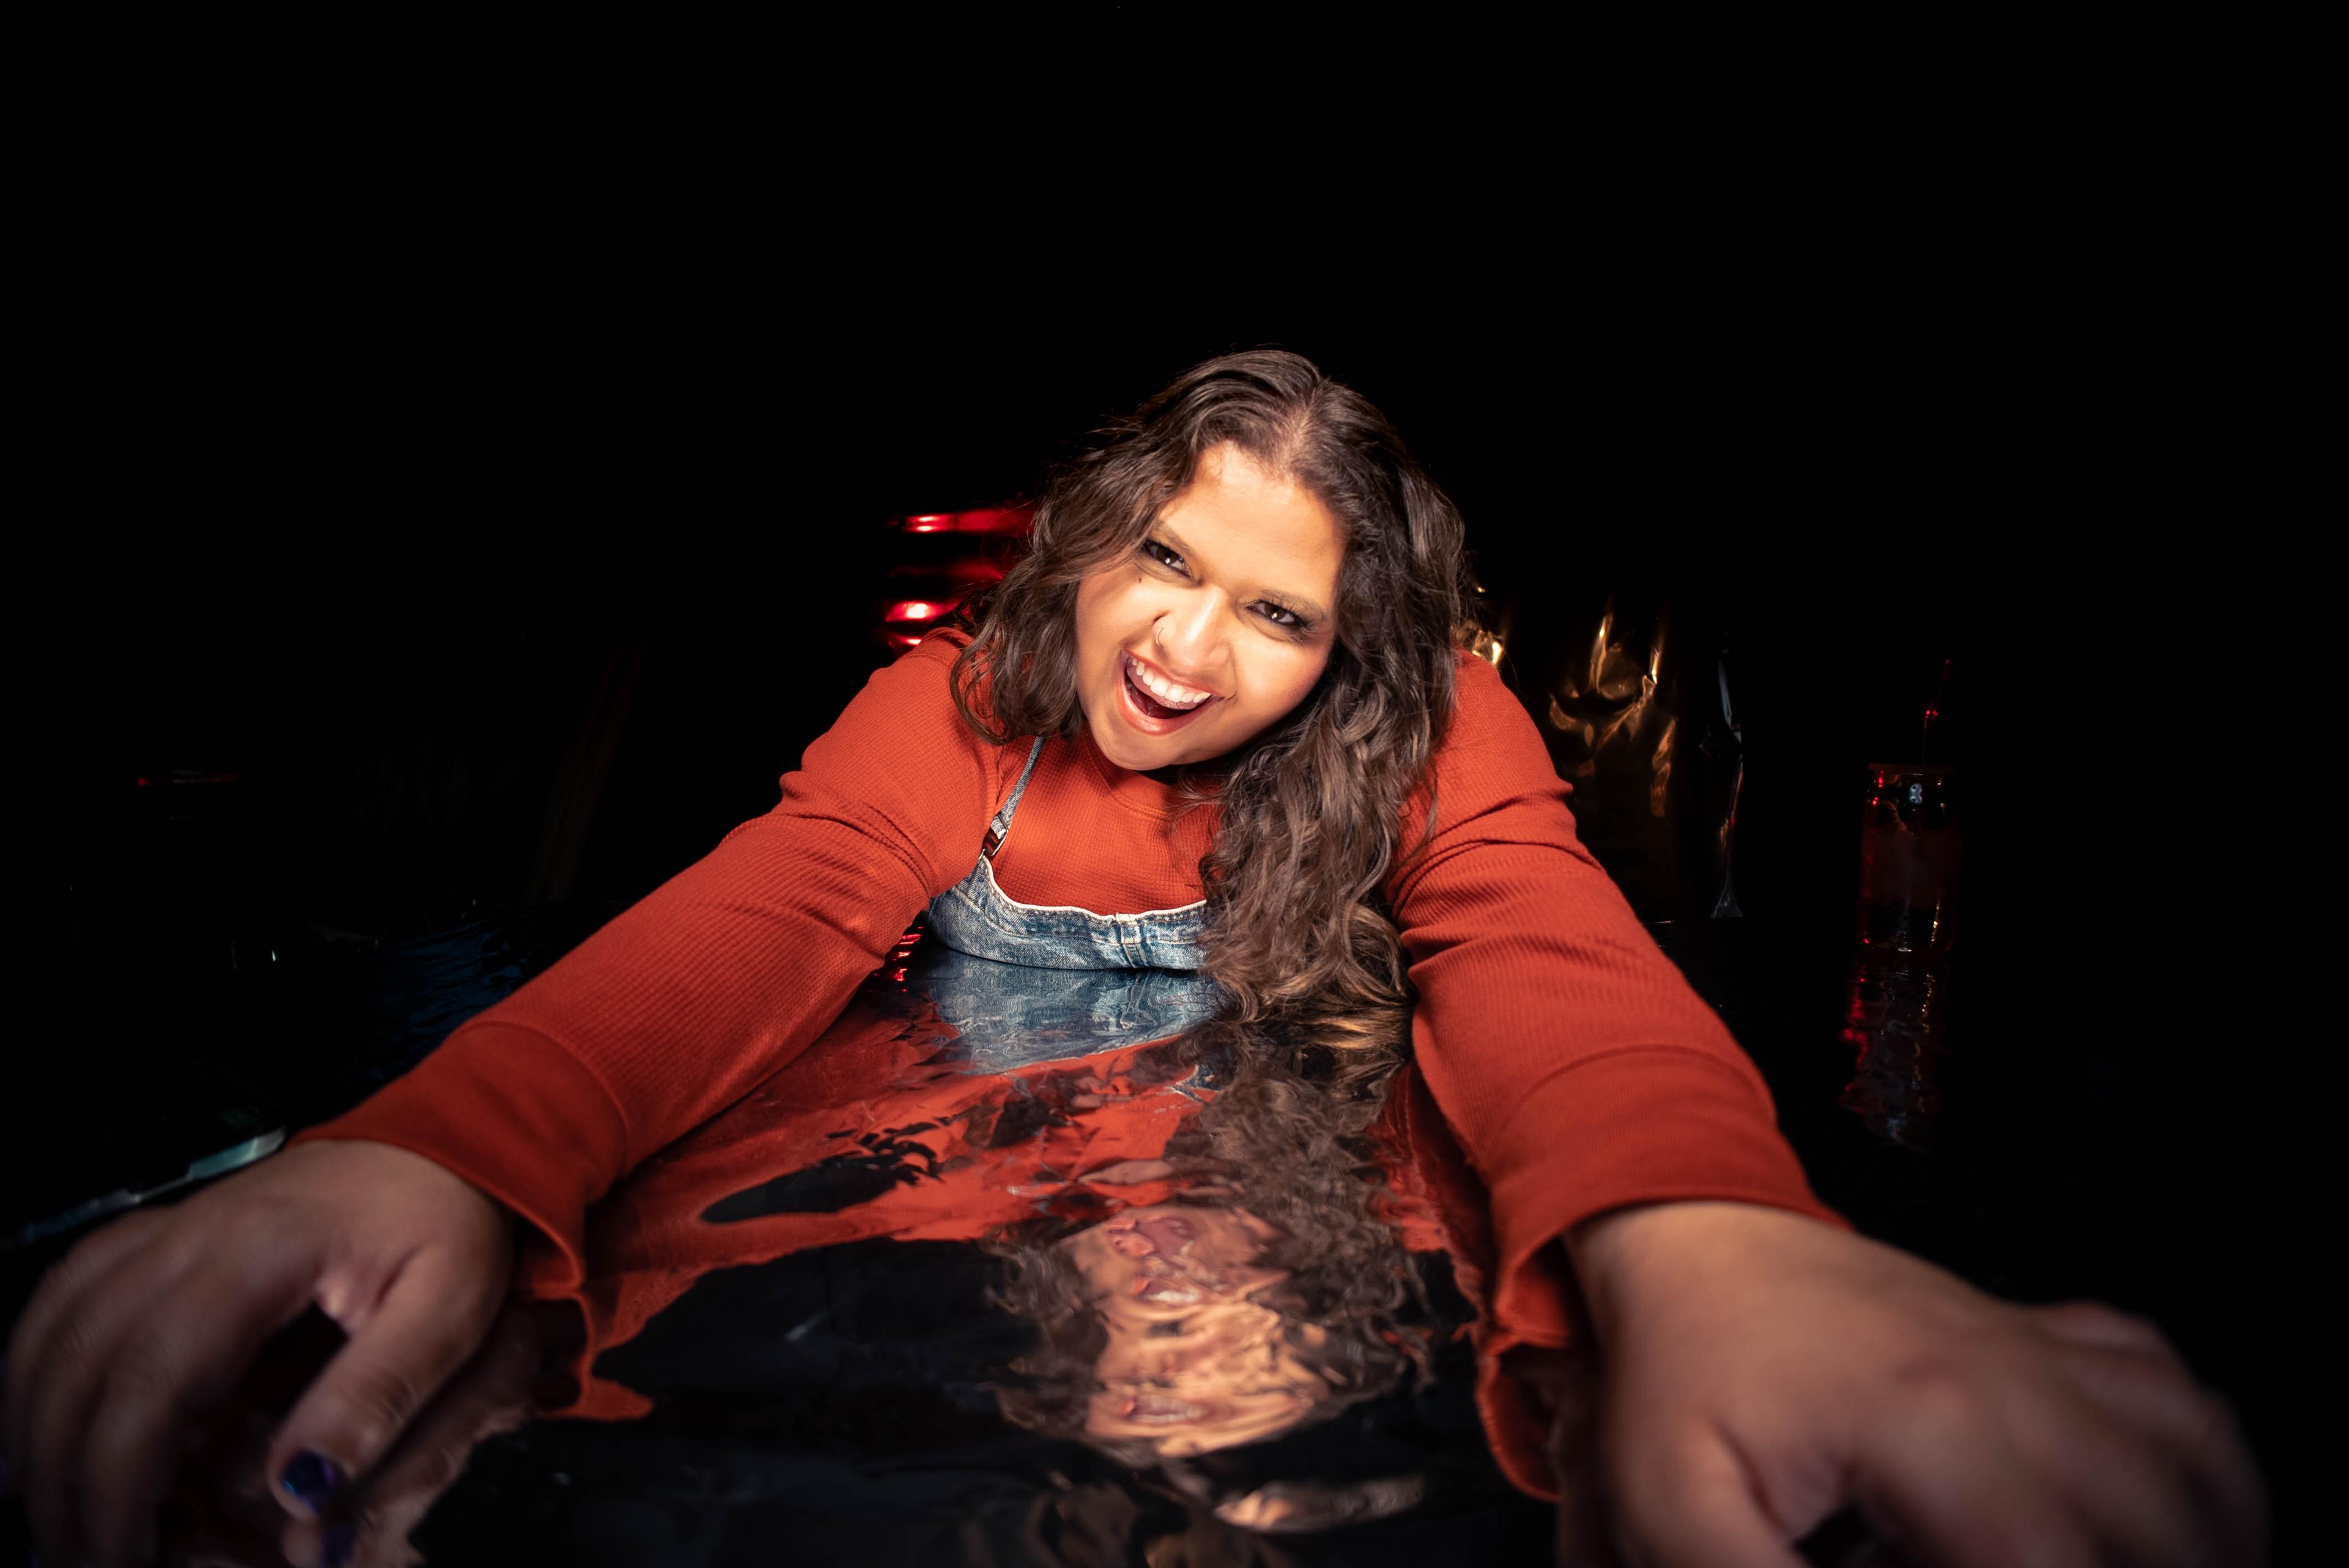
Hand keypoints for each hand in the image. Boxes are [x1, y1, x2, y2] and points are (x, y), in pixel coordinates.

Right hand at [3, 1139, 514, 1567]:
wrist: (447, 1146)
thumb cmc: (451, 1222)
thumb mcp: (450, 1309)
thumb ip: (377, 1394)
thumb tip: (301, 1488)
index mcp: (262, 1253)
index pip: (153, 1380)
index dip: (120, 1481)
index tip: (121, 1554)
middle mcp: (196, 1233)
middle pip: (85, 1362)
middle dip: (66, 1474)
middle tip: (84, 1554)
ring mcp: (173, 1226)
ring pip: (57, 1328)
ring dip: (39, 1424)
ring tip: (58, 1506)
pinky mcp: (166, 1230)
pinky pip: (70, 1290)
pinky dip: (40, 1358)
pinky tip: (45, 1413)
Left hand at [1553, 1202, 2265, 1566]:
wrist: (1692, 1245)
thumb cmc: (1684, 1372)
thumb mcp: (1679, 1510)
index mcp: (1930, 1426)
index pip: (2053, 1567)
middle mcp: (2010, 1381)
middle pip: (2157, 1526)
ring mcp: (2037, 1354)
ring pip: (2197, 1464)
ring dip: (2193, 1537)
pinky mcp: (2044, 1342)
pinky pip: (2177, 1400)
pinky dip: (2202, 1469)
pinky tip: (2164, 1516)